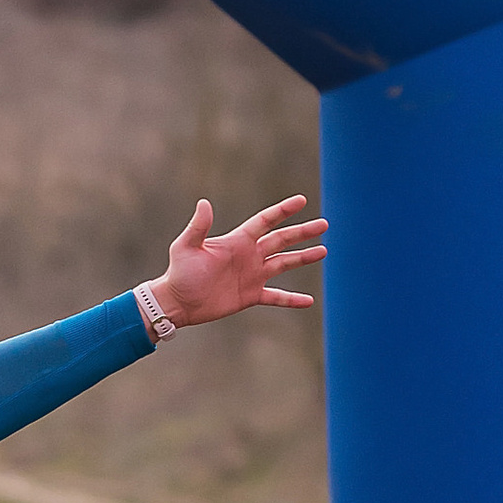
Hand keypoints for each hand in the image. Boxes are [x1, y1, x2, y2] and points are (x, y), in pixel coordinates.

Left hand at [148, 194, 325, 326]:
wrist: (177, 302)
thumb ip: (198, 227)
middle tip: (324, 224)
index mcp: (237, 241)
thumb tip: (204, 202)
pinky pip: (276, 296)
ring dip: (303, 258)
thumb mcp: (186, 247)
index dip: (283, 211)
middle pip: (281, 240)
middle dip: (302, 232)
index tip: (301, 200)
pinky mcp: (250, 295)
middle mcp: (249, 255)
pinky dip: (292, 300)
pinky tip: (309, 301)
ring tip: (323, 251)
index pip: (265, 221)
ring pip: (284, 264)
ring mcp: (252, 275)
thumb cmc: (179, 273)